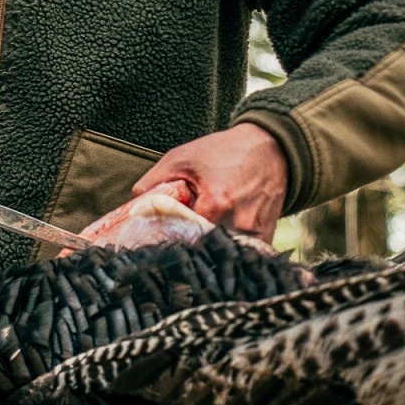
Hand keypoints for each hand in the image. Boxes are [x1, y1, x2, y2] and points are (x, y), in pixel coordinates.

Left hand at [132, 123, 287, 241]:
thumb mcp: (181, 159)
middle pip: (203, 250)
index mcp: (215, 204)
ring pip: (223, 256)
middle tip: (173, 247)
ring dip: (207, 253)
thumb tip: (133, 204)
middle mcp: (238, 223)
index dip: (168, 241)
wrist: (271, 149)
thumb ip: (154, 182)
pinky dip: (228, 253)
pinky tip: (216, 244)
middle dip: (186, 250)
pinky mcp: (265, 238)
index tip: (158, 242)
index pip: (183, 237)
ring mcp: (255, 234)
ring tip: (194, 244)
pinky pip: (243, 255)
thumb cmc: (224, 151)